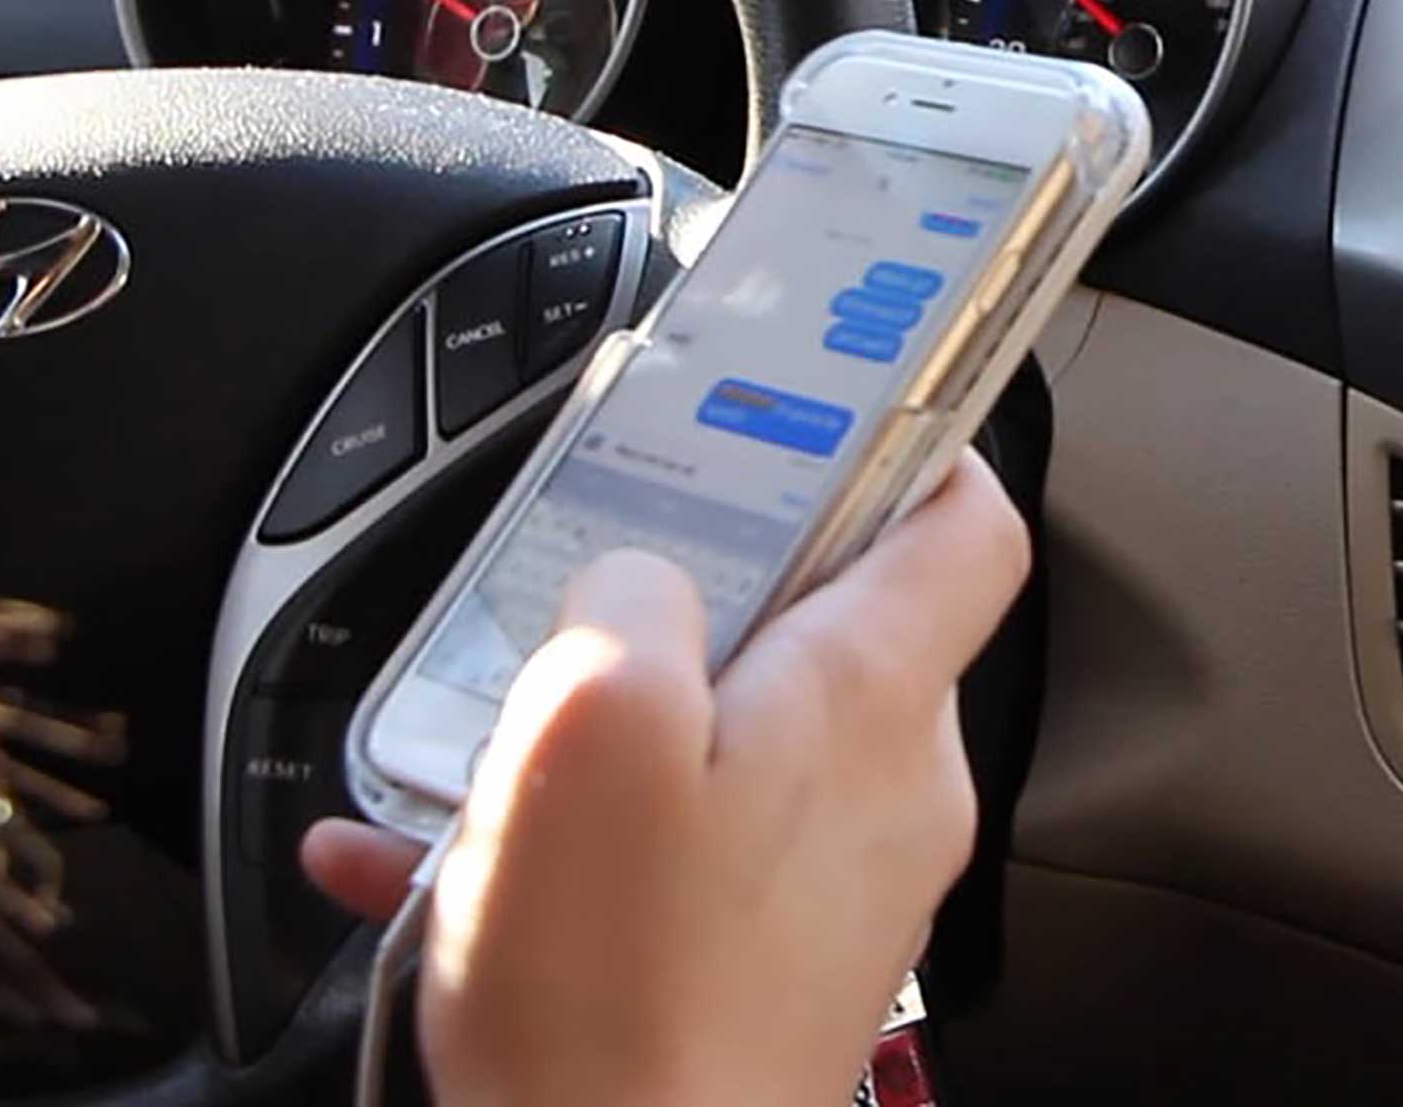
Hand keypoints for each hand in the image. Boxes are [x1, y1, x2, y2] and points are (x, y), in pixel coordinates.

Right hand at [303, 452, 1031, 1106]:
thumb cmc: (615, 999)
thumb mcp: (588, 724)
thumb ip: (629, 599)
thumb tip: (640, 577)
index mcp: (866, 703)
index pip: (965, 522)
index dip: (911, 441)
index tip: (828, 403)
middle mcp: (883, 789)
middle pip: (827, 623)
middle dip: (700, 588)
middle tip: (592, 577)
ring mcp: (834, 883)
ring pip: (732, 741)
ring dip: (608, 724)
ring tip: (481, 741)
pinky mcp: (769, 960)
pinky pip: (677, 854)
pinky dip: (575, 841)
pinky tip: (437, 859)